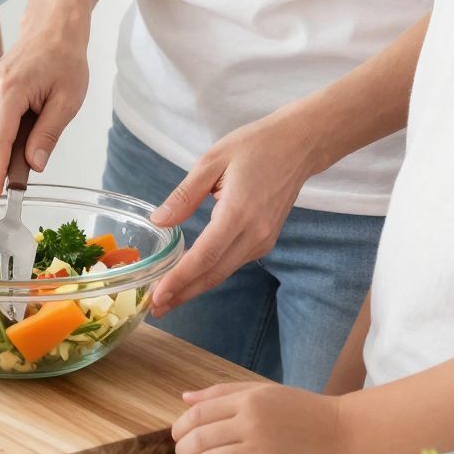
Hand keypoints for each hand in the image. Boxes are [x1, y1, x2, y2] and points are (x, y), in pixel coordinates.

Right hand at [0, 15, 89, 197]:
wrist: (50, 31)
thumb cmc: (63, 61)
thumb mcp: (68, 101)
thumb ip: (49, 134)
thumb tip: (35, 165)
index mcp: (8, 91)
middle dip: (7, 160)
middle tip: (38, 153)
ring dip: (5, 145)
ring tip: (34, 123)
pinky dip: (1, 134)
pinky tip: (22, 119)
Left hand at [149, 107, 323, 313]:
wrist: (299, 145)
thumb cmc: (255, 146)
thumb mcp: (212, 161)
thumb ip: (184, 195)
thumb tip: (158, 222)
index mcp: (238, 212)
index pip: (204, 256)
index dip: (179, 279)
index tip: (156, 295)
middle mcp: (254, 233)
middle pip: (213, 274)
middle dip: (183, 293)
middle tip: (154, 308)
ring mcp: (263, 240)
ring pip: (224, 272)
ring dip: (195, 287)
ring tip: (167, 297)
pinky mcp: (266, 240)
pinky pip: (234, 263)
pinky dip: (211, 273)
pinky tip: (191, 276)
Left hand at [172, 381, 341, 453]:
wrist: (341, 433)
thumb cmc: (301, 409)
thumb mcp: (264, 390)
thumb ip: (223, 393)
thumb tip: (185, 399)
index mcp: (249, 400)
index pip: (198, 414)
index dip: (181, 426)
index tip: (179, 433)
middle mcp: (252, 424)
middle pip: (198, 439)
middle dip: (184, 448)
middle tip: (186, 452)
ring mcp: (260, 452)